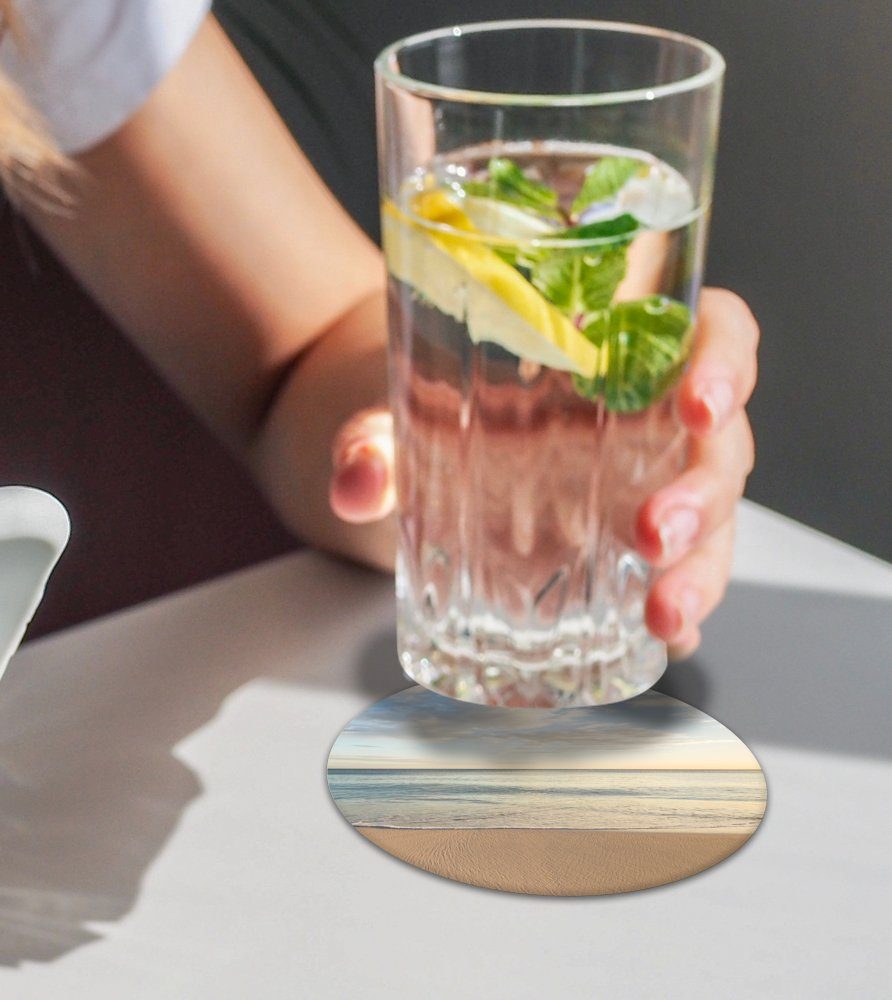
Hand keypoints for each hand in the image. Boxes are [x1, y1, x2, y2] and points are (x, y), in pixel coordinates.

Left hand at [327, 287, 757, 657]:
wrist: (396, 444)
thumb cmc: (421, 400)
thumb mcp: (392, 409)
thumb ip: (370, 439)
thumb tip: (355, 482)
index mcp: (616, 351)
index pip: (712, 331)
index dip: (726, 360)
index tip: (699, 401)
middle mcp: (647, 419)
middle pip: (720, 444)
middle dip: (704, 495)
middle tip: (657, 534)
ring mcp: (643, 488)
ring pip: (712, 521)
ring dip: (702, 570)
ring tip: (665, 616)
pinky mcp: (623, 550)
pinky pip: (674, 576)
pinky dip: (681, 612)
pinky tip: (667, 643)